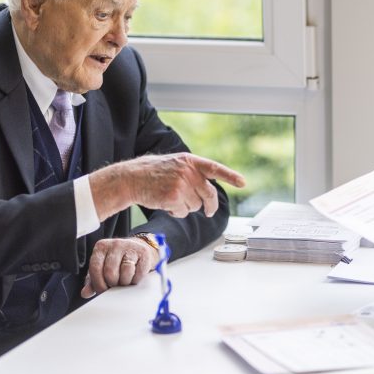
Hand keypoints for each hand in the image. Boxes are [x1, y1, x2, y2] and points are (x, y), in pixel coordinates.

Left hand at [81, 236, 158, 298]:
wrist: (137, 250)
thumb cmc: (116, 262)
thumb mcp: (102, 269)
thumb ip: (92, 281)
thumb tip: (85, 293)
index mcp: (101, 247)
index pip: (95, 268)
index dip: (98, 283)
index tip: (103, 290)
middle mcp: (115, 244)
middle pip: (110, 272)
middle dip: (113, 284)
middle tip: (115, 285)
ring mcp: (130, 246)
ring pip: (126, 272)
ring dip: (125, 282)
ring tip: (125, 281)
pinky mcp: (143, 252)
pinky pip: (138, 273)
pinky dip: (136, 280)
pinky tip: (134, 277)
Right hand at [89, 152, 246, 221]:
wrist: (131, 178)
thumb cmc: (152, 172)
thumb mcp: (175, 164)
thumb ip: (192, 172)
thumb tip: (209, 186)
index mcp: (190, 161)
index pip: (215, 168)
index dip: (230, 176)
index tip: (243, 182)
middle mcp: (188, 171)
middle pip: (209, 194)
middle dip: (210, 206)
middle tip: (209, 211)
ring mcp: (181, 184)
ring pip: (196, 205)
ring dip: (186, 206)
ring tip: (171, 197)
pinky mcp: (173, 198)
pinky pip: (183, 212)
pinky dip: (176, 212)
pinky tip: (165, 203)